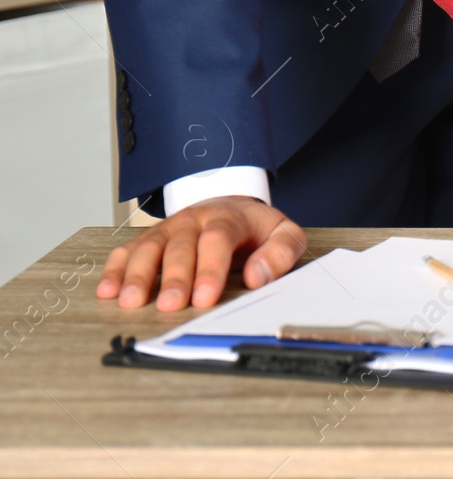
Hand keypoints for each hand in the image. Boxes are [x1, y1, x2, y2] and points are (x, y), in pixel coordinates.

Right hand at [96, 196, 306, 310]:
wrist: (234, 205)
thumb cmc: (257, 228)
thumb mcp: (284, 234)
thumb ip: (279, 254)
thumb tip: (258, 277)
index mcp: (228, 217)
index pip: (217, 240)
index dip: (210, 269)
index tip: (206, 297)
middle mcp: (195, 220)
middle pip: (181, 246)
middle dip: (174, 278)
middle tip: (170, 306)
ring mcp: (169, 228)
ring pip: (150, 247)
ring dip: (138, 275)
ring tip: (131, 302)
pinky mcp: (152, 238)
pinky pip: (129, 250)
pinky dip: (116, 269)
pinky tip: (108, 290)